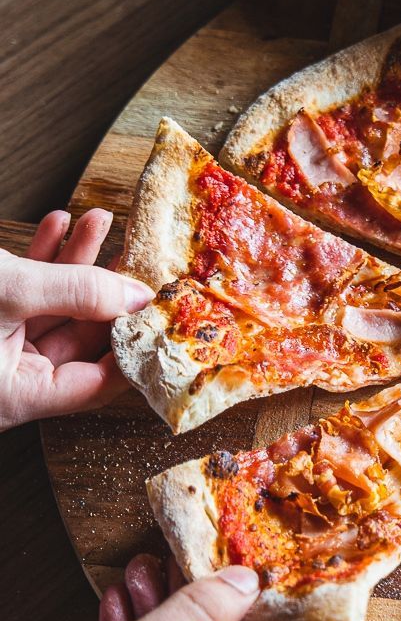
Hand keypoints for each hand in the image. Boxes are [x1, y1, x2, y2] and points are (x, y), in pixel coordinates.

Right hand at [0, 209, 153, 430]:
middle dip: (108, 290)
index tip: (166, 311)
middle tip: (138, 255)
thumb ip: (76, 293)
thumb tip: (137, 296)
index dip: (135, 346)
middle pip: (81, 340)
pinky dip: (42, 263)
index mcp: (17, 398)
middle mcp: (7, 383)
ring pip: (53, 311)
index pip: (100, 384)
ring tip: (102, 222)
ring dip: (77, 265)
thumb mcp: (7, 292)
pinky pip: (22, 298)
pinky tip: (61, 226)